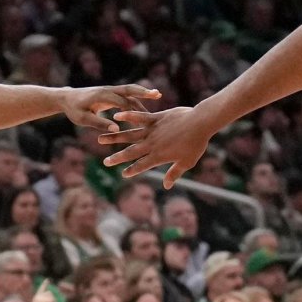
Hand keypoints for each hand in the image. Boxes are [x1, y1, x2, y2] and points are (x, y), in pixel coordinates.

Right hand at [26, 279, 54, 301]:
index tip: (48, 279)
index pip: (41, 288)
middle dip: (52, 298)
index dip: (45, 283)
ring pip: (50, 296)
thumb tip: (53, 299)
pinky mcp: (41, 301)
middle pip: (49, 292)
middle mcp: (37, 297)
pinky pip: (50, 300)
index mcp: (37, 298)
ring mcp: (39, 298)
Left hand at [59, 84, 160, 131]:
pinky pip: (126, 94)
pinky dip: (137, 96)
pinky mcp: (111, 93)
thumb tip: (116, 130)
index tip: (143, 118)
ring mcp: (110, 90)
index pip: (120, 101)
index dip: (132, 110)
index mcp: (101, 96)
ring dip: (142, 93)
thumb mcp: (83, 119)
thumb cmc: (74, 110)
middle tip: (157, 94)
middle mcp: (108, 90)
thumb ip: (99, 123)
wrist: (67, 98)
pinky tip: (146, 102)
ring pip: (129, 91)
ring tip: (157, 95)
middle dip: (143, 91)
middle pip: (128, 89)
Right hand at [98, 106, 216, 188]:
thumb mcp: (186, 162)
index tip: (123, 174)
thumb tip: (166, 186)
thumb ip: (174, 173)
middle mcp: (152, 144)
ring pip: (129, 135)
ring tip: (101, 139)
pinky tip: (116, 115)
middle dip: (117, 158)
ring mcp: (152, 130)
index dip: (132, 170)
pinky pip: (139, 117)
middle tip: (105, 162)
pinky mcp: (155, 118)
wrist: (200, 123)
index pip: (141, 166)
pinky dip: (128, 116)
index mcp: (159, 156)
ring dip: (115, 138)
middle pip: (131, 152)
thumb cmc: (196, 144)